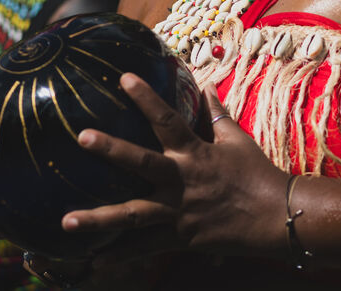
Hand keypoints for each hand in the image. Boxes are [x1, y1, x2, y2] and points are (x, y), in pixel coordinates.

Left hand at [67, 78, 289, 257]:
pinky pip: (144, 249)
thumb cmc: (256, 174)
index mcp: (194, 152)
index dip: (145, 97)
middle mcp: (181, 180)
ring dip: (98, 218)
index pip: (166, 118)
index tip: (123, 77)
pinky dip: (119, 256)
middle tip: (81, 136)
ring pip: (132, 214)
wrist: (275, 217)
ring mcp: (178, 211)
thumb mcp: (237, 139)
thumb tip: (206, 84)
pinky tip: (93, 262)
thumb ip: (216, 113)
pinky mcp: (179, 238)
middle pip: (141, 162)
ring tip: (65, 221)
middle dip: (111, 149)